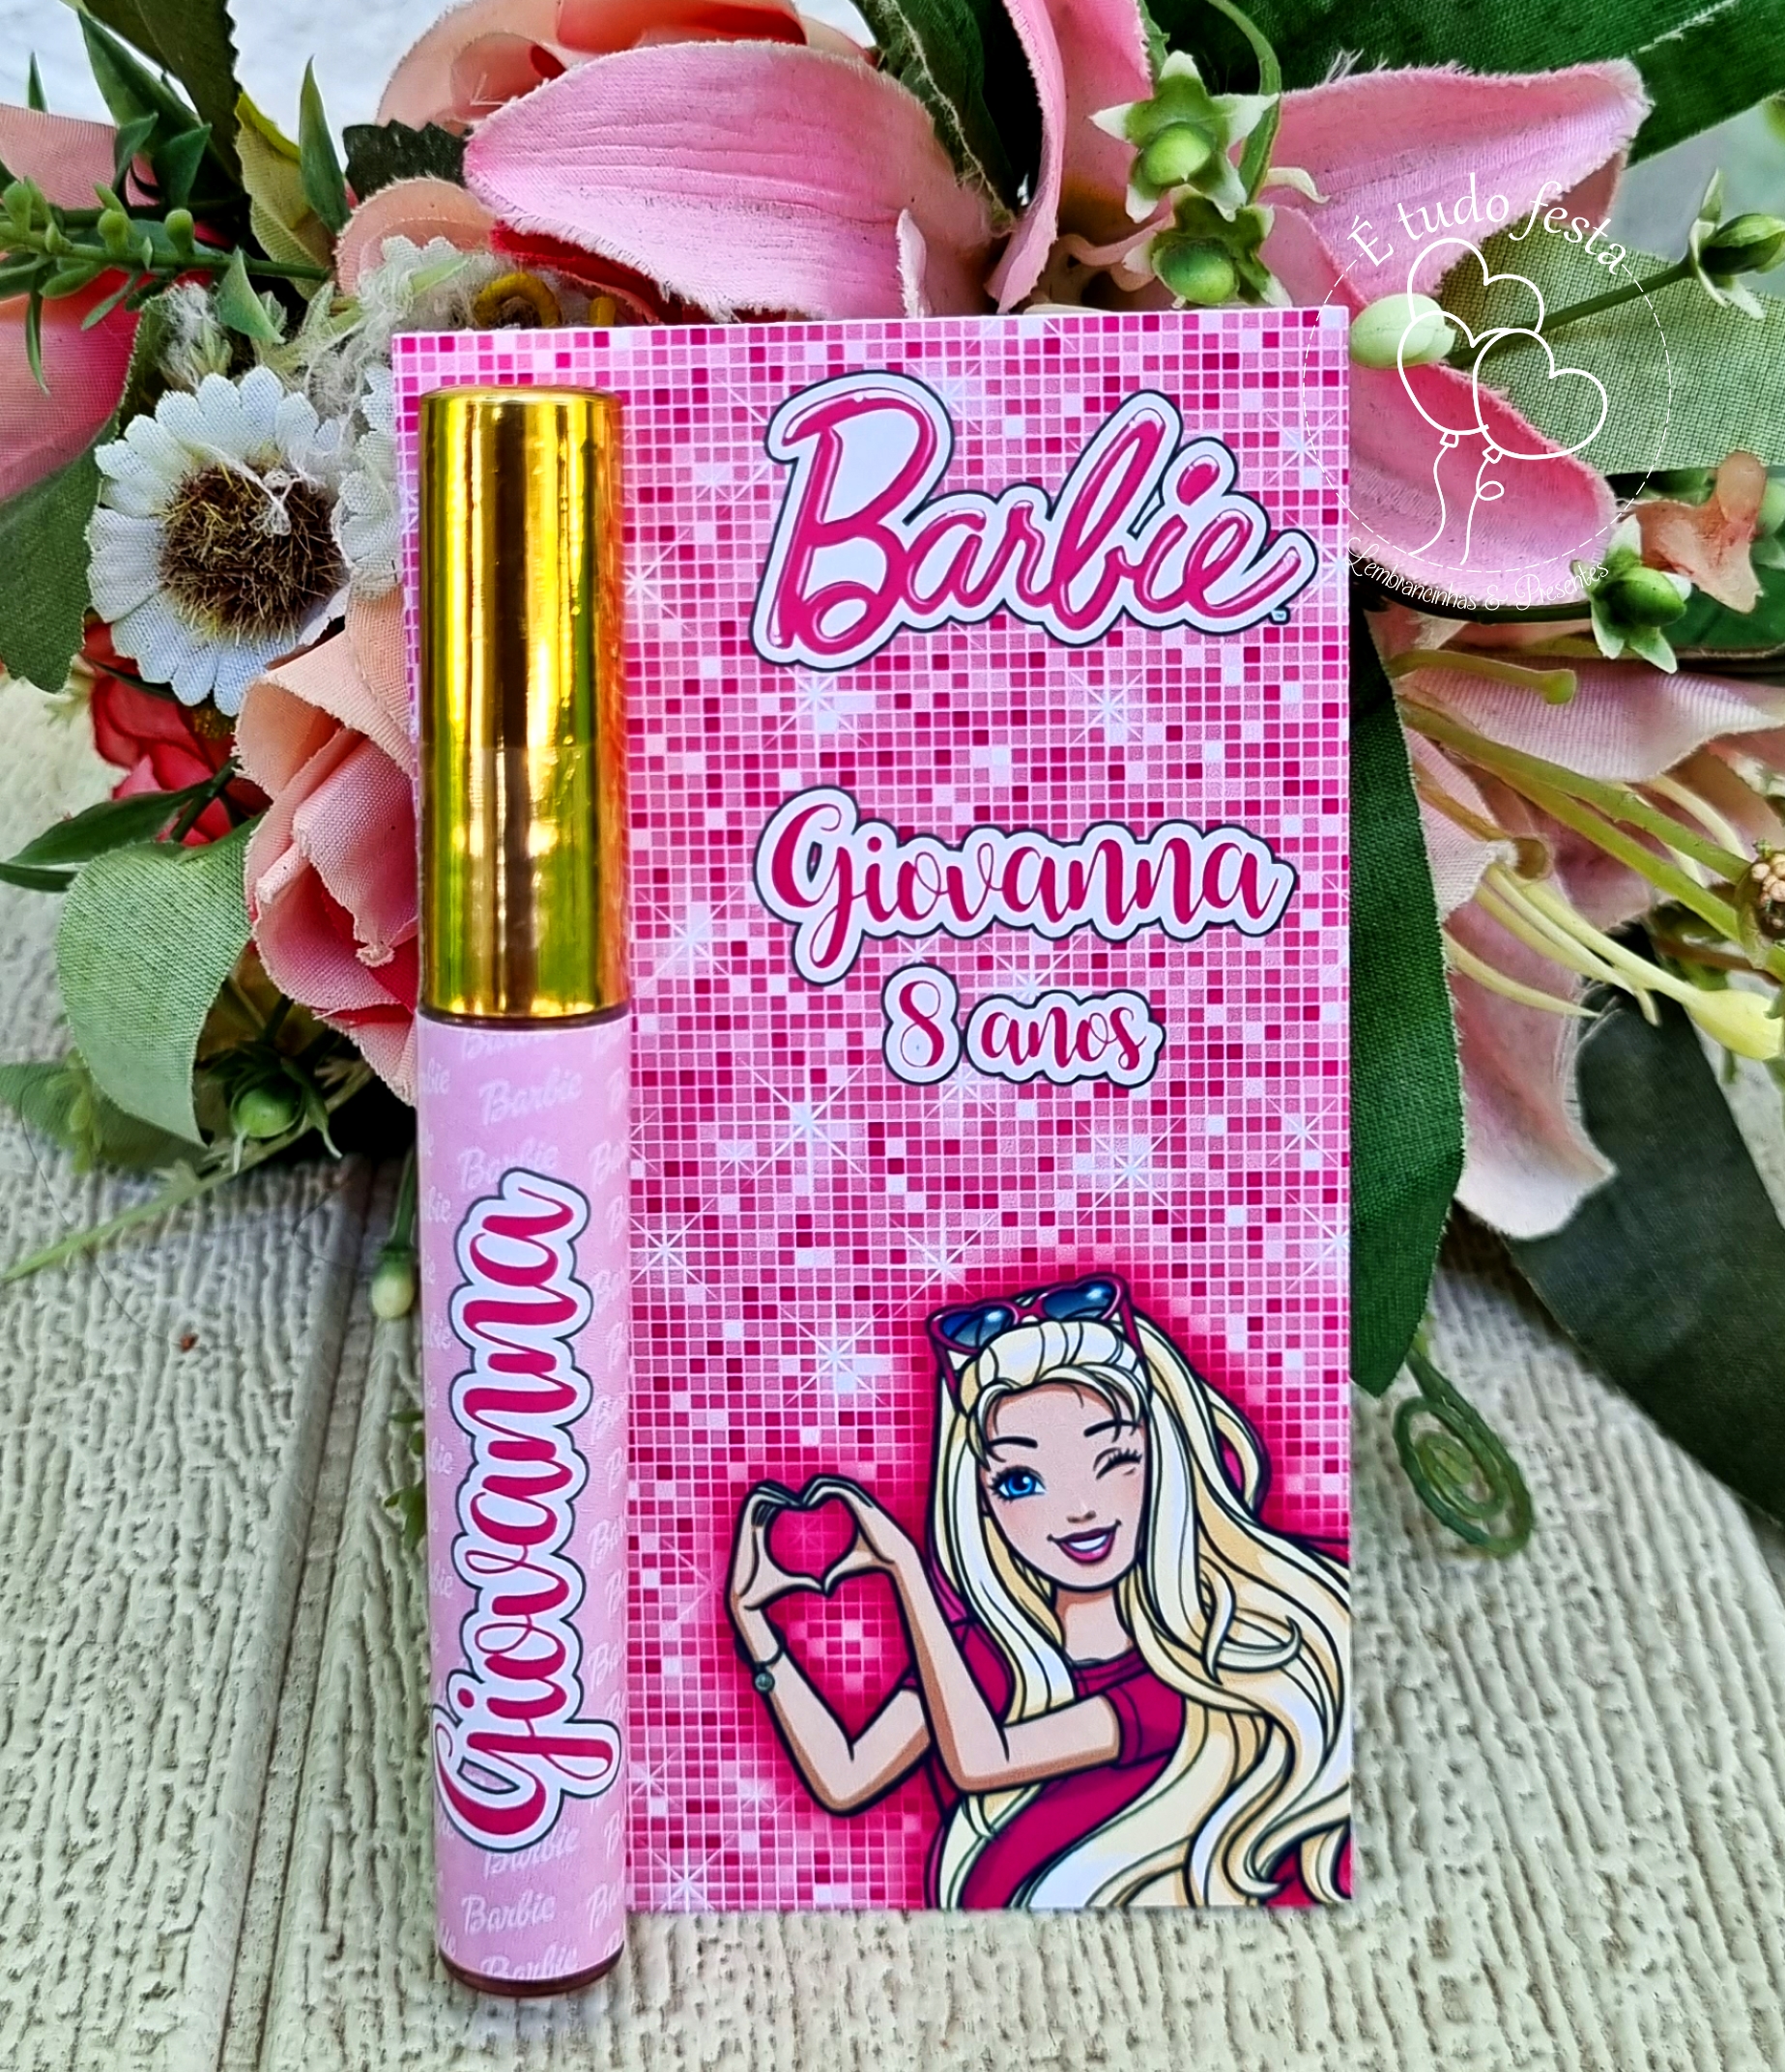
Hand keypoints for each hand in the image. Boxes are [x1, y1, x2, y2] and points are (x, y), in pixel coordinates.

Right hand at [727, 1484, 812, 1650]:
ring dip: (777, 1491)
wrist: (748, 1603)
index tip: (804, 1503)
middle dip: (781, 1492)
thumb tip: (823, 1587)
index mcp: (760, 1535)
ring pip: (758, 1494)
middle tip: (803, 1497)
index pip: (769, 1507)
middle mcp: (751, 1528)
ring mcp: (747, 1529)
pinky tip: (789, 1503)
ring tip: (797, 1498)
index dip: (784, 1499)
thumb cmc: (769, 1593)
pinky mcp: (745, 1531)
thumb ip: (807, 1581)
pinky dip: (770, 1496)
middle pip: (763, 1496)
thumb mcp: (794, 1582)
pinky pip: (754, 1502)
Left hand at [801, 1476, 923, 1589]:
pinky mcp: (863, 1504)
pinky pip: (840, 1488)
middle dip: (812, 1487)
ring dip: (816, 1487)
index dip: (816, 1493)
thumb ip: (834, 1573)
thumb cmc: (873, 1561)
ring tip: (801, 1501)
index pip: (833, 1489)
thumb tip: (823, 1589)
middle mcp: (859, 1500)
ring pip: (835, 1481)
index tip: (801, 1505)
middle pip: (831, 1482)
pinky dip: (823, 1490)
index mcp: (856, 1508)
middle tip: (795, 1501)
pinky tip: (810, 1503)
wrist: (895, 1559)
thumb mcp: (848, 1567)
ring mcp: (862, 1500)